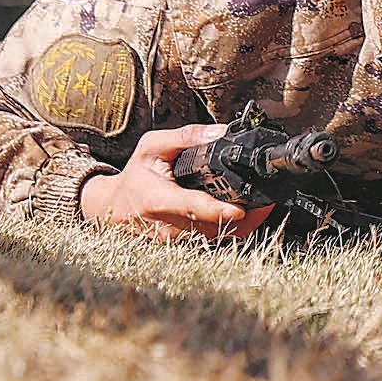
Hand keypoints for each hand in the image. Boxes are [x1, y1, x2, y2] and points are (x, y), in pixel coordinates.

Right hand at [78, 125, 277, 244]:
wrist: (112, 208)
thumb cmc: (135, 176)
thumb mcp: (153, 146)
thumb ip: (187, 137)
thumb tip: (221, 132)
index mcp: (158, 200)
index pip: (192, 208)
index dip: (218, 211)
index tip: (241, 209)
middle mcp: (169, 227)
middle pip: (214, 225)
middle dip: (245, 213)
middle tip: (269, 196)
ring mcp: (176, 242)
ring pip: (218, 236)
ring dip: (244, 222)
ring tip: (263, 202)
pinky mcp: (183, 247)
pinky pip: (214, 240)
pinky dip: (234, 228)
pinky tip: (247, 212)